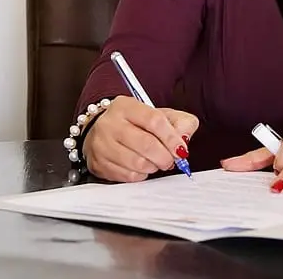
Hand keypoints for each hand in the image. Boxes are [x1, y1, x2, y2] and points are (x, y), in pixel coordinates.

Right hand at [82, 96, 199, 182]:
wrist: (103, 130)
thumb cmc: (137, 123)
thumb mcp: (160, 114)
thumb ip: (180, 123)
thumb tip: (184, 140)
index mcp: (127, 106)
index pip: (154, 121)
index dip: (171, 138)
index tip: (181, 150)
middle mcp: (110, 124)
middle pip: (146, 144)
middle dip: (165, 157)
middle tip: (171, 160)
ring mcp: (101, 145)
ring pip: (137, 163)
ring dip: (154, 166)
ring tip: (157, 162)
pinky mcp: (98, 164)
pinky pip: (127, 176)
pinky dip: (141, 175)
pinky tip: (143, 167)